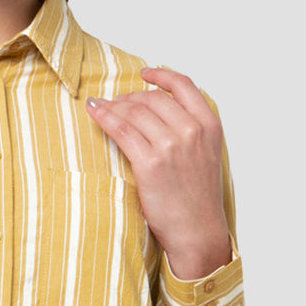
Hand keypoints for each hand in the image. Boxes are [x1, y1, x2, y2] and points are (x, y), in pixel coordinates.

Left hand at [86, 67, 231, 279]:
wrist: (198, 232)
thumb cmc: (197, 199)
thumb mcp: (206, 156)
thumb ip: (191, 131)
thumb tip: (159, 112)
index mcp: (210, 126)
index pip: (184, 85)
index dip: (161, 75)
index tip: (144, 74)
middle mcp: (192, 131)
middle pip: (153, 98)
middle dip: (130, 97)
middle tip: (116, 103)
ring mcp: (171, 146)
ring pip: (134, 112)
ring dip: (114, 106)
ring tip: (102, 108)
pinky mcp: (150, 163)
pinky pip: (121, 130)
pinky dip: (104, 117)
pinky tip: (95, 112)